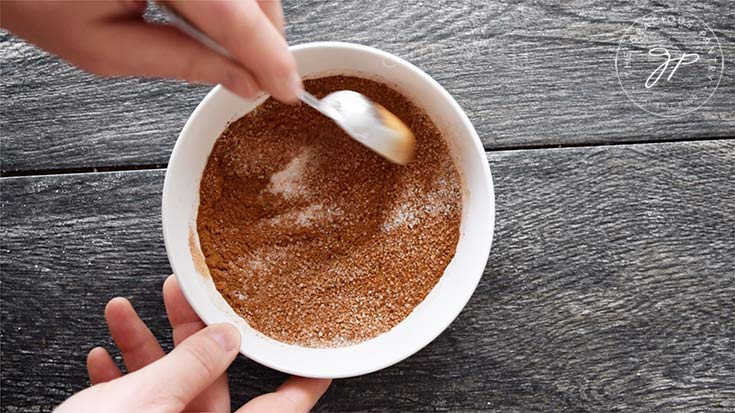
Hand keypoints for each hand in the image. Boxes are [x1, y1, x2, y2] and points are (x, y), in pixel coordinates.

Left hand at [1, 0, 301, 101]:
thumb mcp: (102, 48)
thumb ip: (181, 63)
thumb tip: (241, 80)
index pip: (231, 14)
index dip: (269, 56)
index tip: (287, 89)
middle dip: (267, 33)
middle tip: (263, 74)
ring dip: (254, 12)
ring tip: (237, 47)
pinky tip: (220, 16)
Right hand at [55, 275, 330, 412]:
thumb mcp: (150, 402)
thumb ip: (193, 367)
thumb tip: (227, 337)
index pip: (284, 406)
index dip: (304, 379)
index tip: (317, 354)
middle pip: (212, 381)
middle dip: (189, 332)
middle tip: (182, 295)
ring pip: (169, 388)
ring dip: (142, 348)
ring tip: (124, 311)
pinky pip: (139, 406)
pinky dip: (120, 381)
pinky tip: (102, 357)